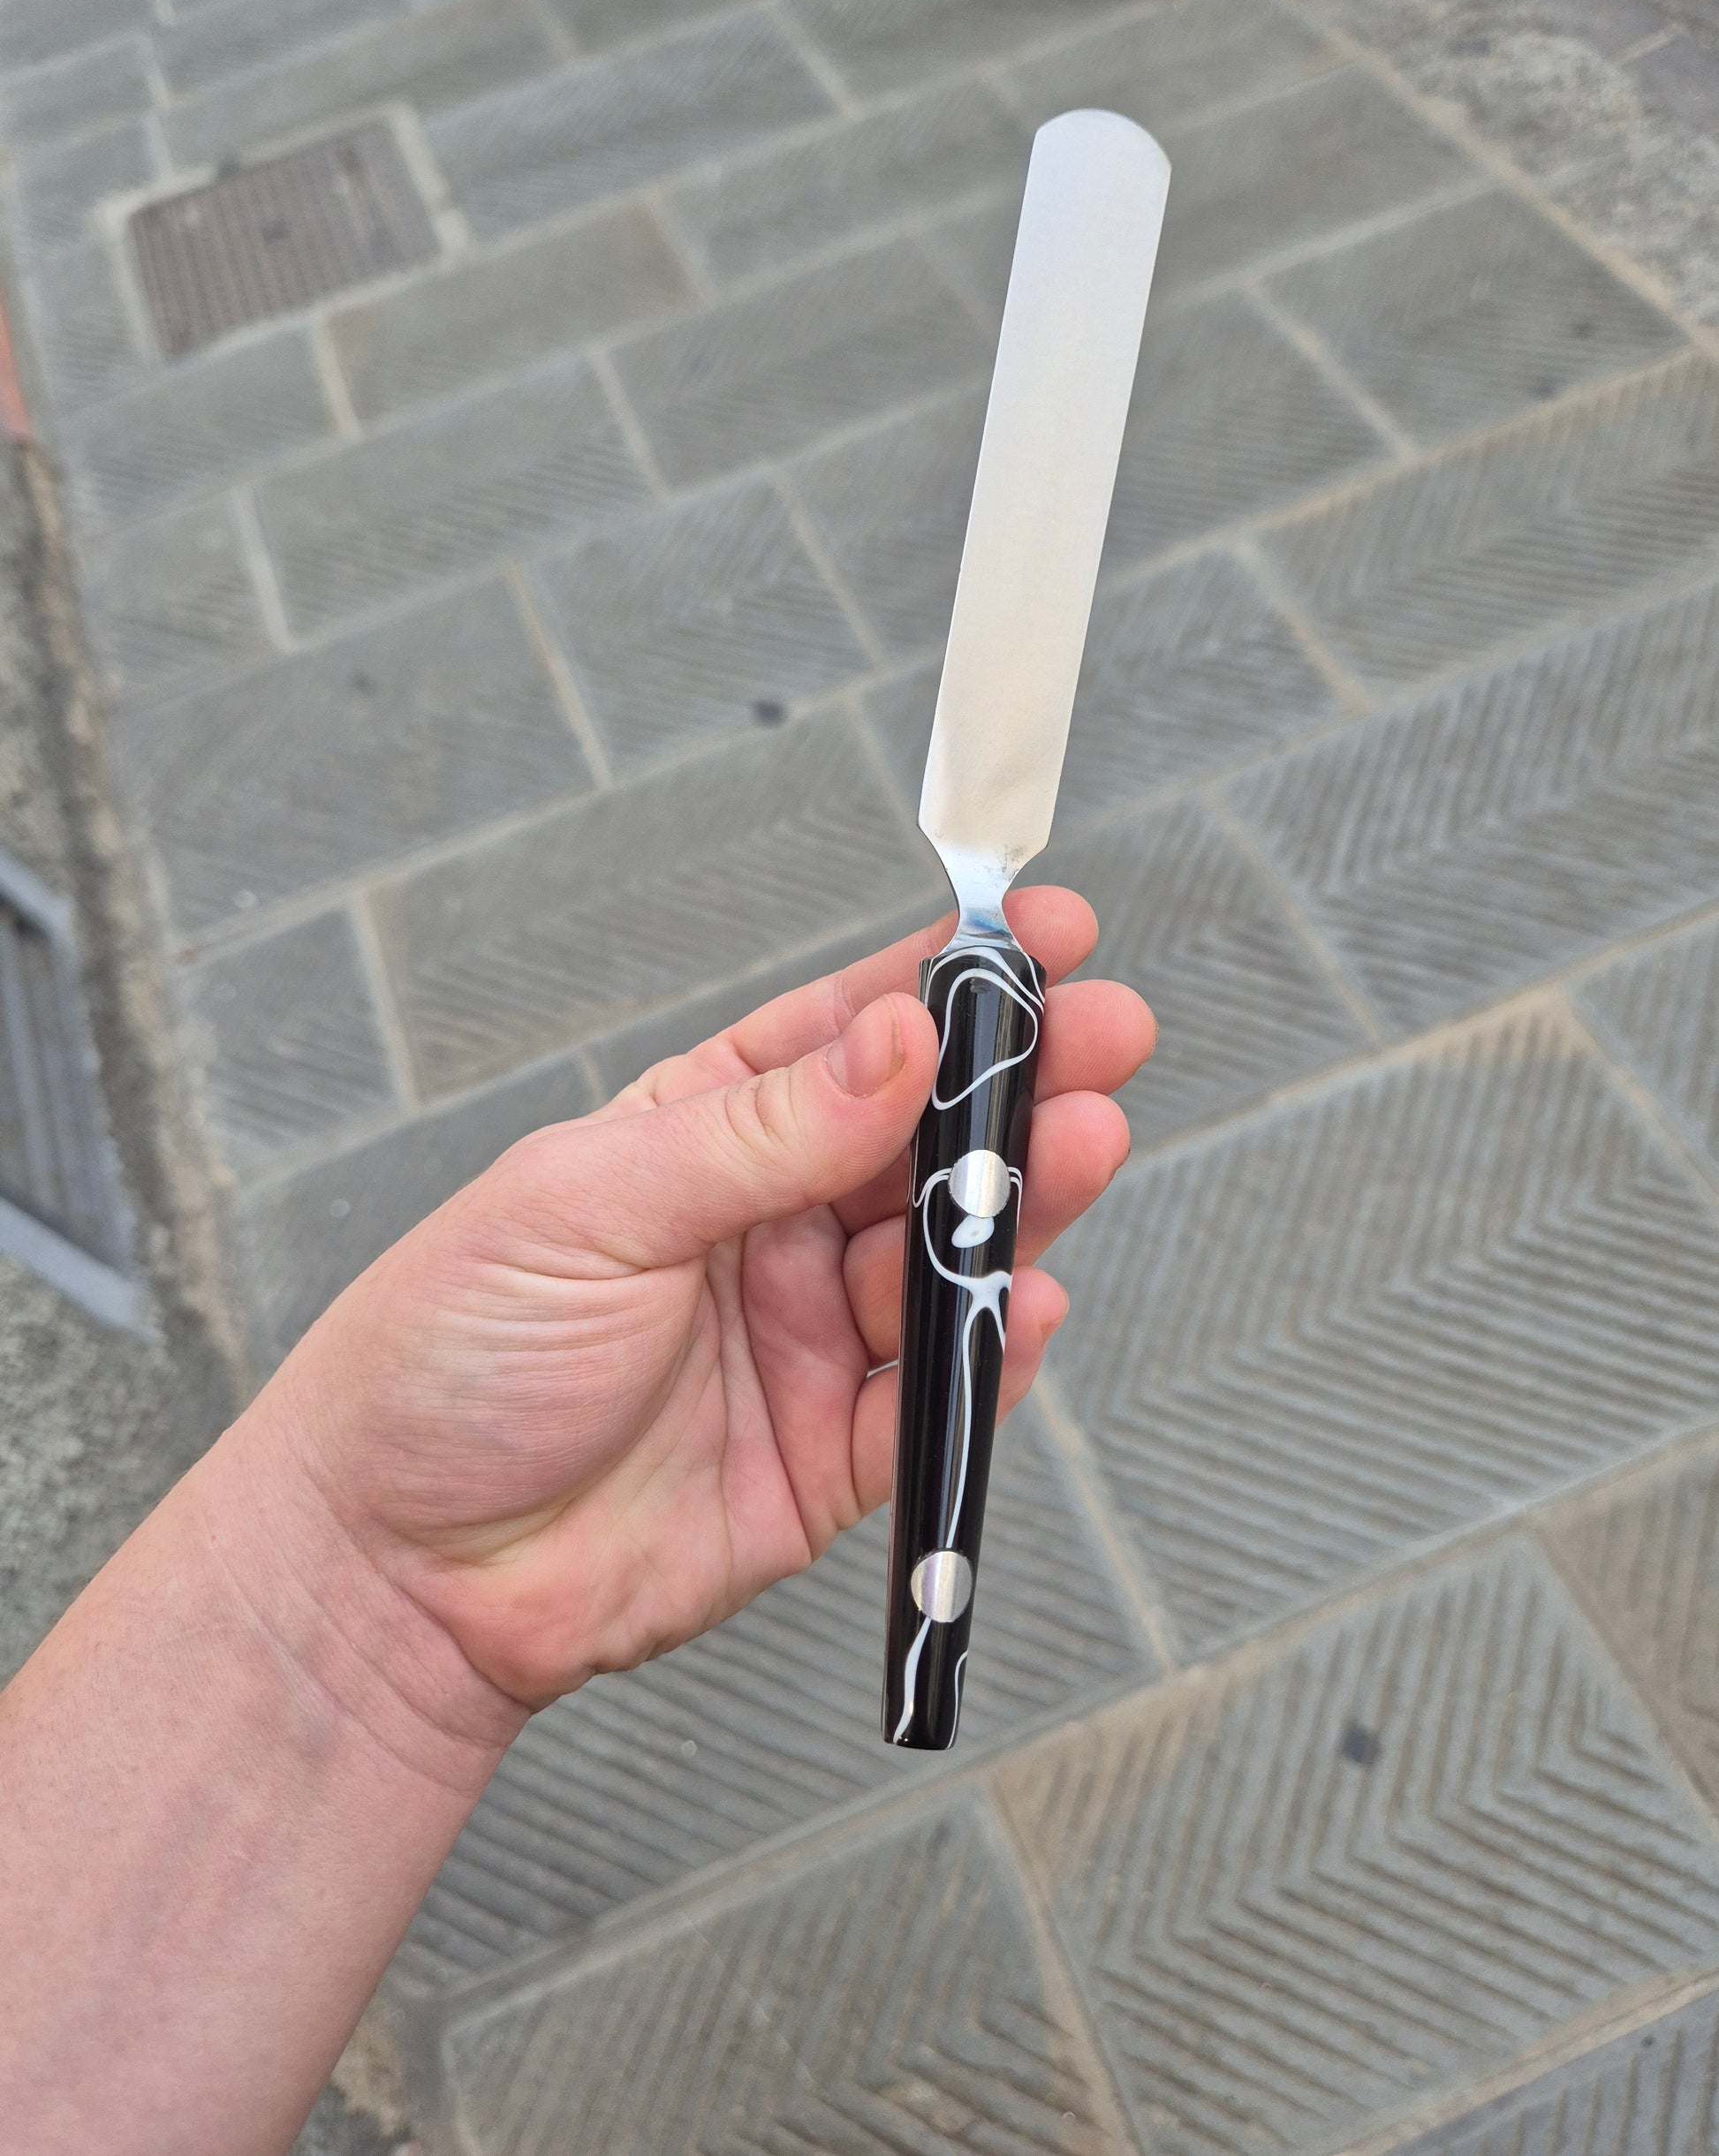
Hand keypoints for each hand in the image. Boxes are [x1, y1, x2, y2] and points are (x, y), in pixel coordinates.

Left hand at [260, 887, 1152, 1714]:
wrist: (398, 1570)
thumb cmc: (453, 1353)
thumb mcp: (595, 1203)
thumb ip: (762, 1132)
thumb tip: (900, 1038)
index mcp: (704, 1134)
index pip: (850, 1037)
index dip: (950, 984)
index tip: (1044, 935)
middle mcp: (771, 1227)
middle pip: (926, 1145)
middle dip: (1022, 1087)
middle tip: (1110, 1036)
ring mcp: (808, 1341)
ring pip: (948, 1260)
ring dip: (1023, 1206)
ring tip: (1084, 1147)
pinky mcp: (831, 1457)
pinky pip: (936, 1400)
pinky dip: (992, 1356)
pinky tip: (1027, 1303)